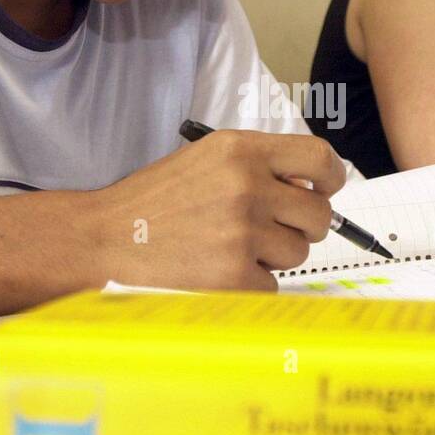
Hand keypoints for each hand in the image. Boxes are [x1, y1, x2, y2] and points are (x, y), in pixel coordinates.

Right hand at [89, 130, 345, 290]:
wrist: (103, 238)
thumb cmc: (153, 201)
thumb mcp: (205, 161)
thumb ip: (257, 167)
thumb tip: (308, 190)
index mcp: (240, 150)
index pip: (319, 156)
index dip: (331, 178)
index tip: (326, 190)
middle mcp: (246, 186)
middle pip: (318, 214)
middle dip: (302, 226)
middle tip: (271, 230)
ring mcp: (242, 232)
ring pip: (298, 253)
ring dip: (274, 257)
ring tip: (230, 248)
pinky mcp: (233, 274)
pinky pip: (271, 284)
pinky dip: (250, 284)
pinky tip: (216, 270)